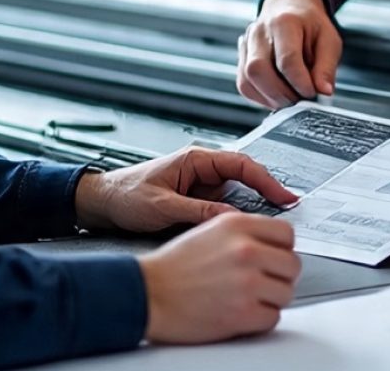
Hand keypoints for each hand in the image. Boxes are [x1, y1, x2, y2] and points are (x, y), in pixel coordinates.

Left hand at [74, 147, 297, 231]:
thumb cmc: (125, 197)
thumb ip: (197, 211)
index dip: (267, 180)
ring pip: (237, 193)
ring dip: (252, 206)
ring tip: (269, 223)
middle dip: (267, 192)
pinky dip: (236, 216)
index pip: (242, 164)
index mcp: (196, 159)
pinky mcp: (196, 200)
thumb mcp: (162, 206)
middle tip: (288, 210)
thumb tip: (229, 216)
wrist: (101, 204)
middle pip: (245, 177)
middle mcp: (202, 169)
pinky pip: (224, 206)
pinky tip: (243, 229)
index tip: (284, 197)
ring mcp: (201, 185)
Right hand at [139, 212, 300, 343]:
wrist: (147, 294)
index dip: (281, 249)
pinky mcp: (242, 313)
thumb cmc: (173, 267)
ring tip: (248, 299)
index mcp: (238, 226)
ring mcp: (246, 282)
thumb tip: (273, 243)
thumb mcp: (210, 230)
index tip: (274, 258)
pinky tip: (242, 314)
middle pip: (292, 265)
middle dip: (279, 276)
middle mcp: (246, 250)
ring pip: (286, 293)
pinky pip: (273, 318)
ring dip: (271, 299)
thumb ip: (244, 232)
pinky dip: (260, 320)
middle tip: (262, 283)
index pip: (287, 234)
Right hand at [237, 0, 341, 108]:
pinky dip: (261, 97)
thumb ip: (326, 66)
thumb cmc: (310, 24)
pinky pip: (244, 85)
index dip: (300, 82)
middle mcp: (259, 32)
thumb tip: (324, 91)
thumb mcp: (329, 39)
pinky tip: (278, 96)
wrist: (290, 8)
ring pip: (247, 80)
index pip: (286, 59)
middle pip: (258, 69)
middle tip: (300, 100)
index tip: (312, 94)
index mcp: (284, 22)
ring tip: (291, 100)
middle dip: (281, 93)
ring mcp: (246, 44)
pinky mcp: (241, 58)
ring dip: (270, 98)